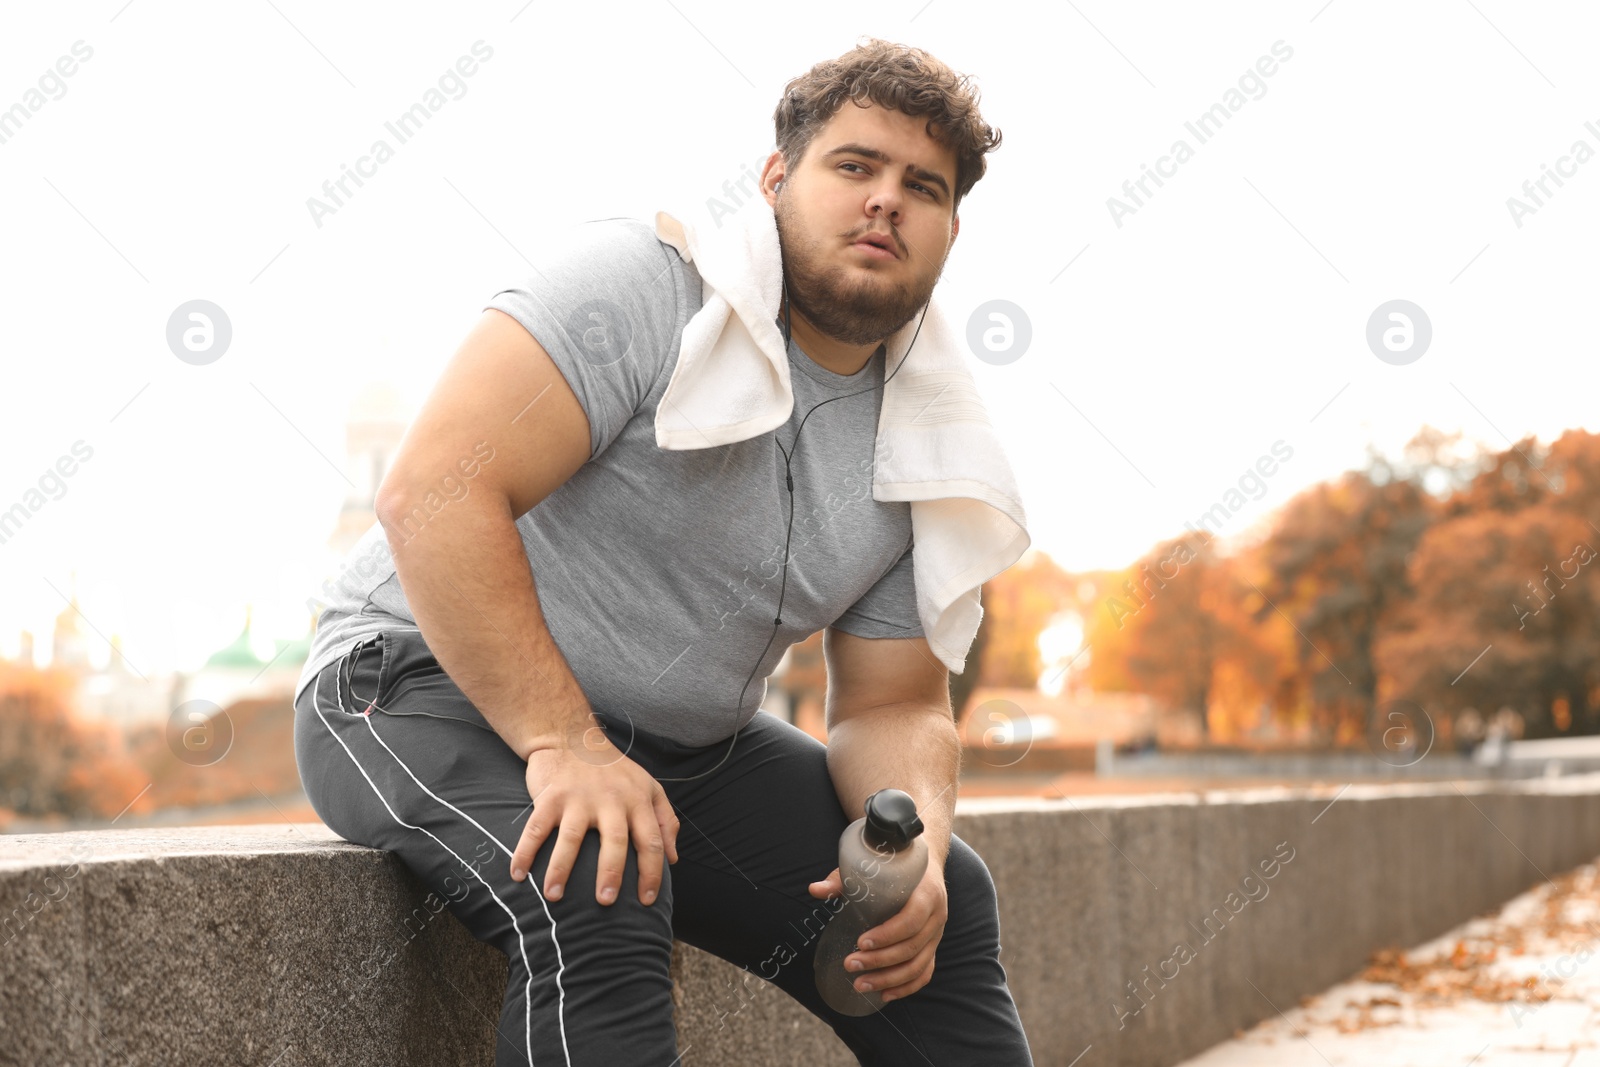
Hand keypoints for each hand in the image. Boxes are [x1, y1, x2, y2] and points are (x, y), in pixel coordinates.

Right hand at [509, 730, 678, 906]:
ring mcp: (578, 797)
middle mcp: (610, 799)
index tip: (648, 900)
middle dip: (611, 874)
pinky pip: (536, 828)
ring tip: (553, 897)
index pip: (651, 840)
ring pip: (572, 838)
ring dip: (560, 870)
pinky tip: (518, 875)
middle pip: (614, 841)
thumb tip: (674, 859)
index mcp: (637, 800)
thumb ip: (666, 820)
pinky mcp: (550, 796)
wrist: (570, 736)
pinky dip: (525, 852)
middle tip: (605, 902)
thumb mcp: (648, 787)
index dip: (652, 872)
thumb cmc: (613, 770)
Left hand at [808, 856, 947, 1002]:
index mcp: (927, 892)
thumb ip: (843, 879)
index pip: (912, 919)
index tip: (861, 942)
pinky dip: (906, 987)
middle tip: (850, 964)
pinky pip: (925, 973)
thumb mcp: (872, 867)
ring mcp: (937, 934)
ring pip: (918, 965)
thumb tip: (814, 890)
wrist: (925, 865)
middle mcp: (937, 915)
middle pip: (912, 947)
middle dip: (879, 961)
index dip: (888, 934)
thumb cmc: (895, 867)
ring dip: (889, 980)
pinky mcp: (933, 947)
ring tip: (860, 985)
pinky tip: (884, 995)